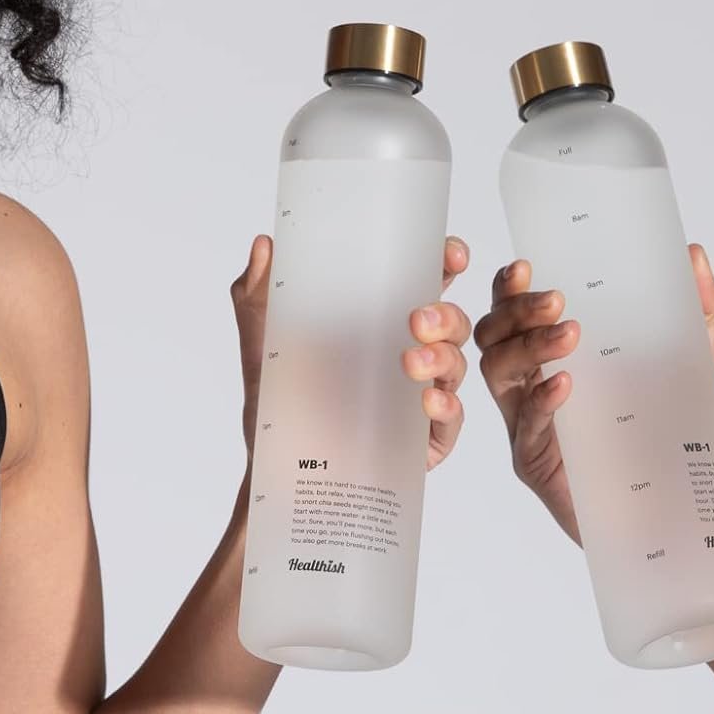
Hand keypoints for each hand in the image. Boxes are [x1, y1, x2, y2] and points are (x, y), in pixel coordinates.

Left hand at [230, 234, 473, 468]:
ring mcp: (421, 397)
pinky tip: (426, 401)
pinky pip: (451, 420)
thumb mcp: (261, 339)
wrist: (273, 469)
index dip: (445, 263)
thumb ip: (257, 291)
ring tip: (412, 362)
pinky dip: (446, 406)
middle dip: (446, 314)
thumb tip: (265, 244)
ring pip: (456, 366)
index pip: (427, 282)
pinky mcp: (425, 441)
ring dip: (443, 357)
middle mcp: (410, 354)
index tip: (448, 255)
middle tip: (416, 321)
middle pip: (453, 322)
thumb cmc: (276, 401)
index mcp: (382, 321)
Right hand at [473, 243, 713, 544]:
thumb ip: (700, 312)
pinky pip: (525, 426)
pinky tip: (566, 384)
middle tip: (557, 300)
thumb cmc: (668, 433)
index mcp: (552, 356)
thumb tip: (695, 255)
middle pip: (492, 335)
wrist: (672, 510)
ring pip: (496, 372)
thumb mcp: (693, 365)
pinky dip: (542, 400)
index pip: (512, 310)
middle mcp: (530, 386)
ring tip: (571, 336)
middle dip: (515, 310)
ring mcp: (527, 425)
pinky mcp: (535, 462)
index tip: (526, 265)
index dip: (508, 287)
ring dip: (527, 346)